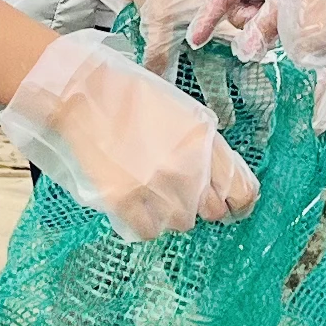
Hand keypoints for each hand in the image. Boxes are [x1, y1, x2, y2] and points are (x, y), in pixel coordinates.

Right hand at [0, 34, 257, 239]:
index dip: (236, 202)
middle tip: (175, 191)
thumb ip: (207, 148)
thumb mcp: (184, 114)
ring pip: (181, 222)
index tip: (226, 205)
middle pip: (212, 211)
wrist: (83, 94)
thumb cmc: (132, 99)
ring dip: (167, 213)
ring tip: (148, 191)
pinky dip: (142, 223)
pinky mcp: (126, 199)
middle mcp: (188, 166)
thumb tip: (222, 184)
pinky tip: (133, 204)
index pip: (242, 190)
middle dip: (197, 204)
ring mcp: (157, 184)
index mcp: (206, 140)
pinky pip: (149, 231)